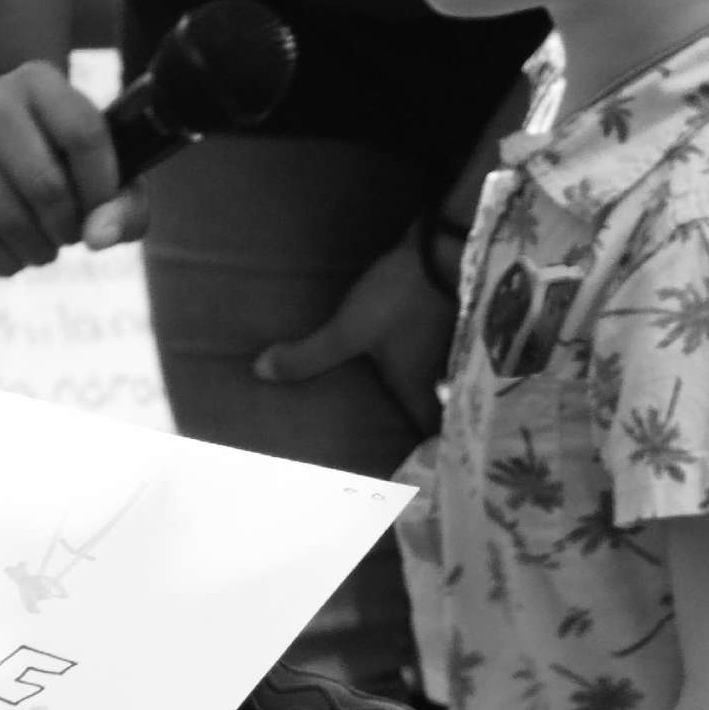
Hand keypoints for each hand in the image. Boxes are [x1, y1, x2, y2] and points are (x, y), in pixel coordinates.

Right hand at [0, 62, 138, 276]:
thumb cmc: (55, 161)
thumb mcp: (102, 171)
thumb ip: (123, 205)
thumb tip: (99, 238)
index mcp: (38, 81)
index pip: (83, 134)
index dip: (102, 190)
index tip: (101, 214)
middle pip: (45, 184)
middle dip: (66, 228)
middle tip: (68, 237)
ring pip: (6, 216)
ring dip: (33, 250)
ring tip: (41, 248)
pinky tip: (9, 256)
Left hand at [251, 234, 455, 449]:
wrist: (445, 248)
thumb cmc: (398, 300)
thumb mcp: (348, 331)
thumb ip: (308, 356)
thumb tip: (260, 374)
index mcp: (416, 385)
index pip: (427, 429)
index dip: (425, 448)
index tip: (416, 461)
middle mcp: (439, 371)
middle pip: (434, 402)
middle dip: (420, 413)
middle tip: (400, 426)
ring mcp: (448, 341)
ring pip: (437, 371)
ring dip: (422, 379)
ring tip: (400, 387)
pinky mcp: (448, 314)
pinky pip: (436, 343)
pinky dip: (422, 349)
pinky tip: (407, 343)